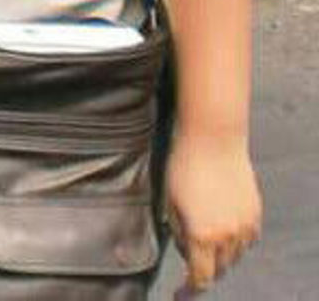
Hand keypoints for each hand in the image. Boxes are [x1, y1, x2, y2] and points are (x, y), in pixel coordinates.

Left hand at [166, 130, 261, 296]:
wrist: (213, 139)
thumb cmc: (184, 166)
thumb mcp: (170, 200)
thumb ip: (177, 230)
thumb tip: (184, 248)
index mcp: (201, 235)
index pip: (200, 277)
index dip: (189, 288)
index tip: (180, 292)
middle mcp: (227, 236)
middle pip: (218, 269)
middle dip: (204, 269)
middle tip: (191, 259)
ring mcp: (245, 226)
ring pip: (234, 257)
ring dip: (221, 256)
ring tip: (206, 240)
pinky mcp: (255, 214)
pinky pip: (247, 240)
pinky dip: (236, 242)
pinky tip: (224, 228)